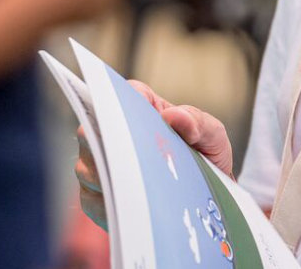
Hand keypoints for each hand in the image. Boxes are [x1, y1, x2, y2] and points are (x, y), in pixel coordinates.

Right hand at [77, 79, 231, 229]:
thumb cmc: (205, 158)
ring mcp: (101, 164)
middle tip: (135, 157)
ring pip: (87, 166)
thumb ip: (198, 122)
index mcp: (143, 107)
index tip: (134, 118)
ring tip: (139, 185)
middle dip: (111, 142)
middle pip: (93, 129)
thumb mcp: (212, 136)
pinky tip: (132, 206)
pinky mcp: (95, 196)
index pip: (124, 94)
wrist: (203, 201)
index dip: (123, 102)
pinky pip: (91, 198)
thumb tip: (174, 116)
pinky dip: (111, 202)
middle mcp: (114, 132)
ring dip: (113, 176)